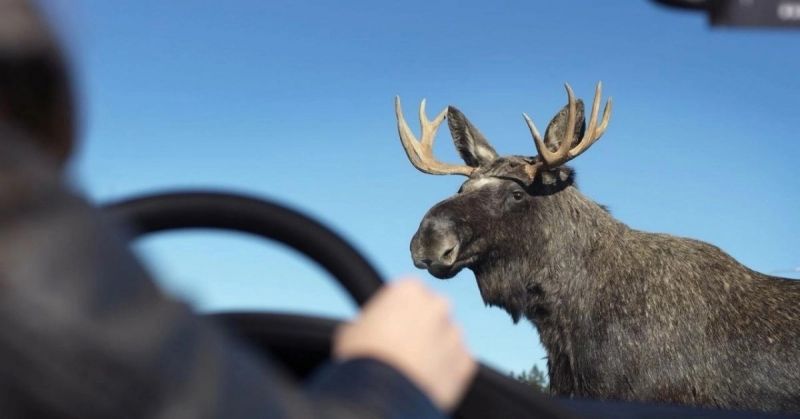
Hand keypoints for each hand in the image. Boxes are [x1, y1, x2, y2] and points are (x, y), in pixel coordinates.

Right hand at [333, 278, 476, 411]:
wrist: (382, 394)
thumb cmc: (363, 358)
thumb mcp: (352, 329)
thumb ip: (369, 320)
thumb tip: (367, 329)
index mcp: (409, 289)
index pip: (409, 293)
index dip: (398, 312)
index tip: (391, 326)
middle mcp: (438, 305)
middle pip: (432, 313)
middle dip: (422, 327)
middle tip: (404, 348)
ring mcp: (455, 333)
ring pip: (447, 338)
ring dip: (436, 349)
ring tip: (414, 368)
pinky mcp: (466, 361)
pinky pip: (458, 363)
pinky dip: (447, 371)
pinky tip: (427, 379)